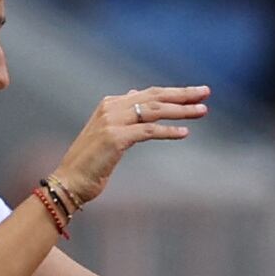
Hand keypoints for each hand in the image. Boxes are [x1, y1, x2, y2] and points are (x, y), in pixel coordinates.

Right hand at [50, 86, 207, 205]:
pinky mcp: (115, 138)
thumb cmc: (89, 163)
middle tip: (206, 93)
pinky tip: (184, 133)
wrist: (68, 182)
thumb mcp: (107, 133)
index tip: (195, 93)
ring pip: (154, 111)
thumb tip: (135, 95)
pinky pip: (148, 131)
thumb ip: (122, 114)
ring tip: (202, 111)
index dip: (173, 93)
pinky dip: (168, 131)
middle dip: (182, 95)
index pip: (148, 93)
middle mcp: (111, 108)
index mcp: (110, 104)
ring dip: (180, 111)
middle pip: (155, 97)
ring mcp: (112, 122)